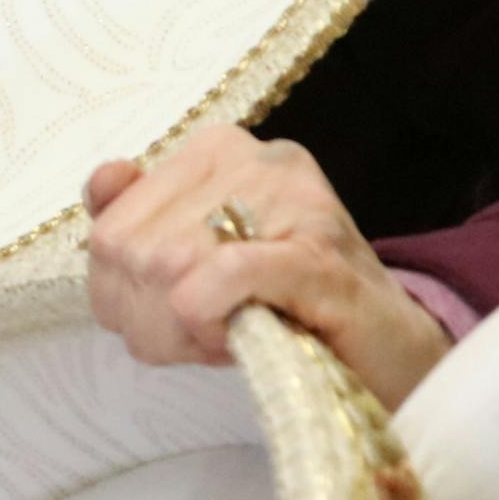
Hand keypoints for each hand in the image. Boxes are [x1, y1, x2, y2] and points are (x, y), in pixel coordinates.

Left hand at [83, 126, 450, 410]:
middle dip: (149, 318)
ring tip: (229, 335)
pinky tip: (233, 333)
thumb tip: (106, 179)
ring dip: (182, 328)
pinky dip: (208, 313)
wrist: (392, 347)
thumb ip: (138, 222)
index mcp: (216, 151)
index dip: (123, 292)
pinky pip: (222, 274)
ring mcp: (293, 203)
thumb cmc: (286, 305)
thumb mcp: (194, 262)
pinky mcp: (318, 258)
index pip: (111, 227)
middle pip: (130, 250)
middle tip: (204, 336)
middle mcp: (253, 160)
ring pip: (166, 263)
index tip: (172, 314)